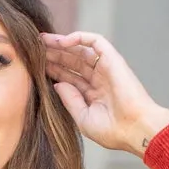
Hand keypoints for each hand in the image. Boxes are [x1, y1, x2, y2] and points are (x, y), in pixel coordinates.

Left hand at [41, 32, 168, 155]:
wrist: (135, 128)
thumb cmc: (112, 130)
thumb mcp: (83, 118)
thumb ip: (69, 100)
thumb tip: (56, 83)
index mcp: (92, 95)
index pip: (69, 78)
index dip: (53, 71)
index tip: (34, 66)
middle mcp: (99, 79)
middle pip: (72, 62)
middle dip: (54, 55)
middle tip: (34, 49)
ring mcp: (106, 68)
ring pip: (80, 50)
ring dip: (61, 45)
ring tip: (42, 41)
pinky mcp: (112, 59)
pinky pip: (94, 41)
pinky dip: (78, 38)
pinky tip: (61, 41)